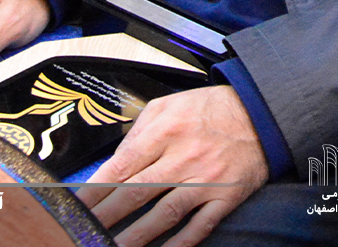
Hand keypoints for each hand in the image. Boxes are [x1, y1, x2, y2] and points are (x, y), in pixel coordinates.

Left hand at [77, 86, 269, 246]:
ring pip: (164, 214)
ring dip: (135, 236)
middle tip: (83, 232)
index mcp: (165, 131)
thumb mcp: (168, 105)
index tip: (77, 206)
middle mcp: (183, 157)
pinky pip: (199, 226)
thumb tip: (115, 160)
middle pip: (136, 193)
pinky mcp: (224, 197)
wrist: (260, 112)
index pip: (122, 166)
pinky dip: (180, 242)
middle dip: (105, 216)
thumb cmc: (211, 109)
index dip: (96, 189)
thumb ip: (139, 130)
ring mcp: (205, 180)